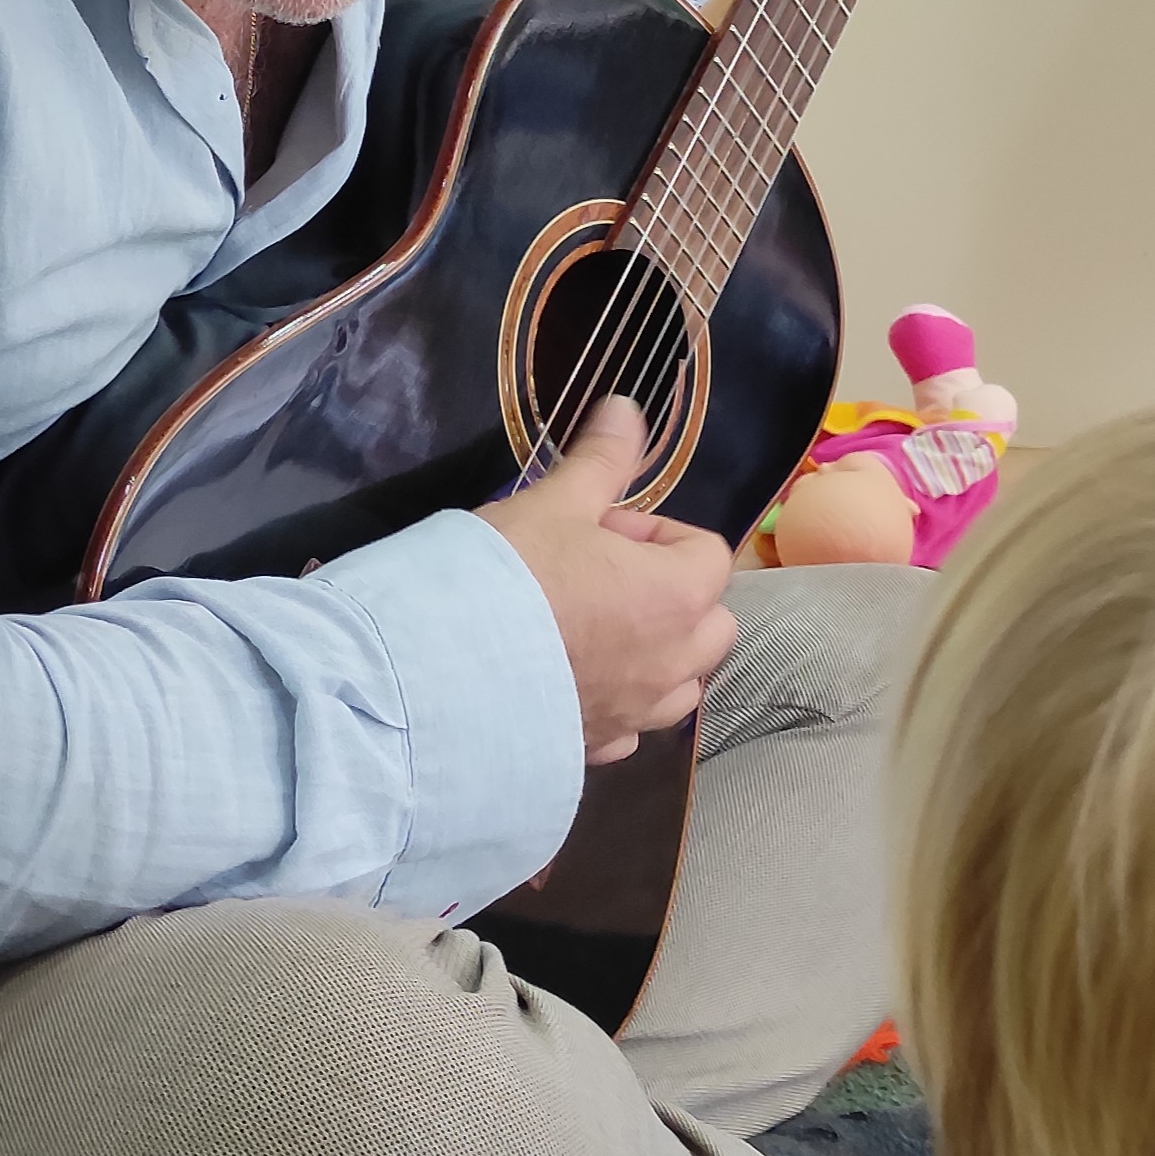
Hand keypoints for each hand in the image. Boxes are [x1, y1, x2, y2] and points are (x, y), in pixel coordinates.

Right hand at [475, 398, 737, 762]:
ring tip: (590, 633)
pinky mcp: (599, 750)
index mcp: (680, 594)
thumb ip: (601, 459)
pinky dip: (616, 703)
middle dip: (672, 596)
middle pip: (710, 622)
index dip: (658, 534)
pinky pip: (631, 726)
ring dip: (655, 654)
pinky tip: (567, 684)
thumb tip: (629, 405)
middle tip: (600, 578)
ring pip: (680, 682)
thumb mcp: (554, 503)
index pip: (707, 553)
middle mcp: (675, 661)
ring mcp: (639, 713)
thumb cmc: (512, 578)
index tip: (602, 529)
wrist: (444, 678)